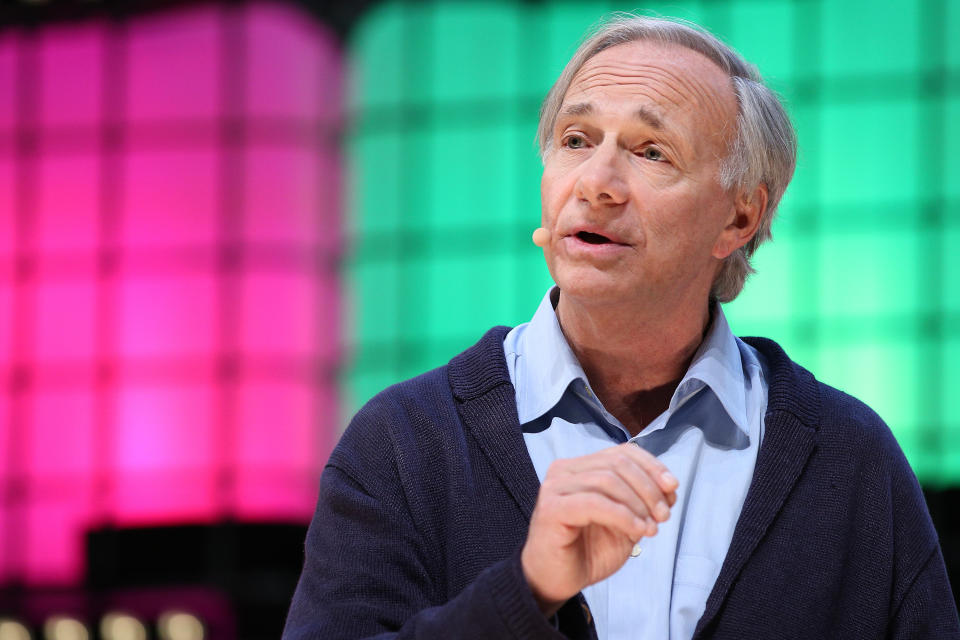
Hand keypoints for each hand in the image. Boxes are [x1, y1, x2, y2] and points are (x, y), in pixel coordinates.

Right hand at [520, 443, 677, 615]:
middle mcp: (565, 470)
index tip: (673, 488)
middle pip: (617, 463)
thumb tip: (669, 488)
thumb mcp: (624, 523)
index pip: (622, 452)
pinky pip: (595, 503)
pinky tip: (637, 531)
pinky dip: (622, 515)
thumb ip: (642, 502)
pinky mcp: (552, 508)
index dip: (652, 466)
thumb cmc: (586, 551)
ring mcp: (555, 487)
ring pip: (608, 480)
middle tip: (664, 515)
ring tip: (651, 528)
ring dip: (638, 504)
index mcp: (581, 467)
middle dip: (649, 487)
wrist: (555, 581)